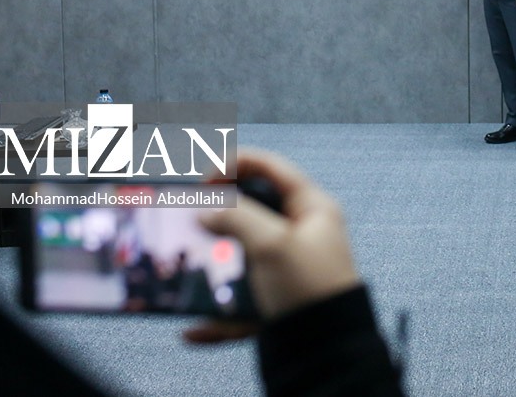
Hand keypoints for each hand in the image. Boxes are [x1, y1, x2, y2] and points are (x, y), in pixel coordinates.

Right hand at [183, 148, 361, 343]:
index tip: (202, 182)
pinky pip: (238, 303)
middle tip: (188, 221)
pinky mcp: (276, 302)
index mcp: (311, 208)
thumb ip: (238, 217)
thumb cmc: (311, 289)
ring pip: (240, 258)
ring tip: (186, 269)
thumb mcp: (273, 244)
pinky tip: (194, 330)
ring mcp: (287, 269)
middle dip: (218, 217)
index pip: (270, 167)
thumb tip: (207, 210)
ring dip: (212, 266)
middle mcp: (301, 234)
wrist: (328, 352)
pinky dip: (216, 316)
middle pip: (251, 212)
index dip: (234, 164)